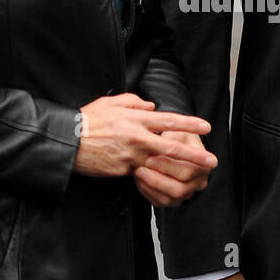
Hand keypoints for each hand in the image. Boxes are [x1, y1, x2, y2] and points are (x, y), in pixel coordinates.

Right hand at [74, 93, 216, 178]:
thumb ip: (134, 102)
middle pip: (172, 148)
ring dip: (178, 170)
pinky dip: (151, 174)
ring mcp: (131, 156)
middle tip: (212, 161)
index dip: (190, 124)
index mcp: (136, 119)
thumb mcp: (111, 103)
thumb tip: (151, 106)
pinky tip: (160, 177)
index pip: (170, 121)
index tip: (207, 127)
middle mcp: (138, 138)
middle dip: (195, 155)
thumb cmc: (88, 120)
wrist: (68, 141)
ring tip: (194, 175)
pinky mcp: (123, 170)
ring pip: (160, 164)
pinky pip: (141, 173)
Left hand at [133, 130, 214, 206]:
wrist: (174, 144)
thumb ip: (172, 137)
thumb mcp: (177, 130)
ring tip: (138, 173)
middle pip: (179, 189)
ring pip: (169, 199)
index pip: (188, 171)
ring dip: (150, 187)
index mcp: (204, 165)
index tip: (150, 159)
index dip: (167, 166)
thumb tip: (162, 142)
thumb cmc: (177, 136)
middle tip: (140, 168)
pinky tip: (140, 181)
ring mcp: (187, 193)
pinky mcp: (174, 200)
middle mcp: (199, 182)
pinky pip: (160, 203)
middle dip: (156, 179)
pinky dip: (147, 193)